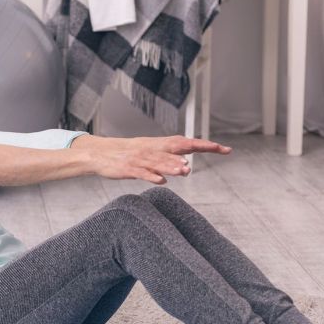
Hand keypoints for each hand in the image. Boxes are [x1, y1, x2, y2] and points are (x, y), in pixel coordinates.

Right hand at [93, 135, 231, 184]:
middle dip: (195, 149)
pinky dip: (151, 176)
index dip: (206, 145)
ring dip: (172, 165)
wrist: (99, 153)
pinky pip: (141, 173)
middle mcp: (152, 149)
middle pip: (176, 148)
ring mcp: (139, 159)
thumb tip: (184, 166)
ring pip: (159, 161)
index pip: (186, 143)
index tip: (224, 148)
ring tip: (185, 170)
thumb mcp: (149, 154)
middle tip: (213, 150)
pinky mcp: (128, 169)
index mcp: (158, 145)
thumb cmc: (126, 155)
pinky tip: (161, 181)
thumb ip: (167, 160)